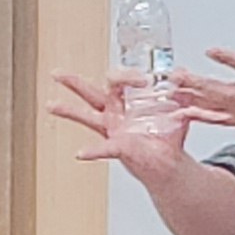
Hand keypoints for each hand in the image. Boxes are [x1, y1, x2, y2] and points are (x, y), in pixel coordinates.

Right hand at [45, 66, 192, 170]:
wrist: (169, 161)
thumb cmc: (166, 135)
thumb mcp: (176, 109)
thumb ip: (179, 93)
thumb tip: (183, 74)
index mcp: (125, 101)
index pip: (118, 79)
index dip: (127, 75)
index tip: (144, 79)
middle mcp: (113, 113)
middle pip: (90, 92)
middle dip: (73, 82)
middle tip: (57, 73)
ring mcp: (111, 130)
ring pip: (85, 116)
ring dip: (68, 111)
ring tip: (51, 105)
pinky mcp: (117, 147)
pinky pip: (102, 148)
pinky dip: (92, 151)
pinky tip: (81, 153)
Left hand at [179, 14, 234, 147]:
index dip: (228, 57)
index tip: (211, 51)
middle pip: (221, 89)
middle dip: (195, 82)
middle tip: (175, 74)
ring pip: (216, 105)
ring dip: (193, 97)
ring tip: (171, 92)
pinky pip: (221, 120)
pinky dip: (203, 115)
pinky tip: (186, 112)